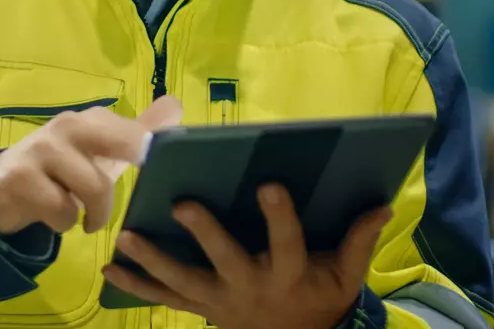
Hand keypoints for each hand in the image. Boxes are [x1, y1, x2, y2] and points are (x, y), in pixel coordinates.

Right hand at [0, 96, 182, 235]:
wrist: (0, 186)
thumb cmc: (62, 169)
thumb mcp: (101, 153)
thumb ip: (138, 133)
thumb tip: (177, 106)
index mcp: (92, 119)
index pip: (136, 130)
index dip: (157, 151)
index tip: (169, 167)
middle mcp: (69, 125)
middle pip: (123, 144)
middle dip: (142, 166)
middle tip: (136, 198)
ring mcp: (43, 148)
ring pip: (95, 188)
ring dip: (95, 214)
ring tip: (85, 218)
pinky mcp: (20, 177)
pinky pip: (62, 211)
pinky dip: (65, 223)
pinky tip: (54, 217)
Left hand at [102, 184, 390, 328]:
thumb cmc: (319, 300)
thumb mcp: (346, 276)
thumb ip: (359, 240)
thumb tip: (383, 204)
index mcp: (288, 274)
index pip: (286, 242)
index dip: (279, 216)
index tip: (269, 185)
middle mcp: (250, 287)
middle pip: (225, 259)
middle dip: (204, 233)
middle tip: (181, 204)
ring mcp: (220, 301)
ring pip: (183, 281)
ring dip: (152, 260)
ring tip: (126, 234)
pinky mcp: (201, 308)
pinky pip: (164, 298)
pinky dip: (136, 284)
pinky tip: (110, 267)